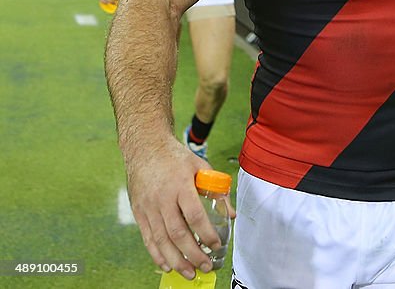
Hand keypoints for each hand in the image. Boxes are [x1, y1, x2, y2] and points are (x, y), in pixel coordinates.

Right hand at [125, 137, 226, 279]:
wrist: (145, 148)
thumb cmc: (176, 157)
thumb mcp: (201, 167)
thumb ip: (217, 190)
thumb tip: (230, 214)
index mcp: (180, 184)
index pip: (194, 214)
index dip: (206, 233)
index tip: (217, 244)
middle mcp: (162, 198)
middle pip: (177, 232)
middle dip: (193, 253)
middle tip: (206, 266)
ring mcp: (148, 207)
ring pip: (161, 239)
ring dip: (176, 259)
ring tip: (190, 272)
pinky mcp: (138, 212)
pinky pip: (147, 238)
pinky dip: (157, 255)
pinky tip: (168, 265)